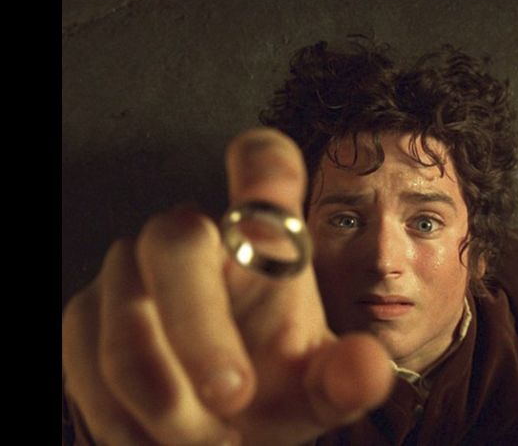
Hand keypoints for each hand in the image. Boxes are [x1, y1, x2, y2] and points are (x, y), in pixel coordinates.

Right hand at [62, 128, 394, 444]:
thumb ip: (345, 377)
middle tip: (234, 399)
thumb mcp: (315, 390)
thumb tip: (366, 369)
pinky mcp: (85, 315)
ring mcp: (129, 274)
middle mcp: (190, 240)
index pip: (262, 166)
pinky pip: (86, 357)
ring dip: (166, 399)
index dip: (263, 165)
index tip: (266, 190)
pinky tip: (156, 441)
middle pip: (177, 241)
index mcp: (260, 240)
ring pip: (126, 319)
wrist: (211, 435)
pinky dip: (123, 416)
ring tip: (207, 441)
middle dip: (201, 330)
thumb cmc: (272, 392)